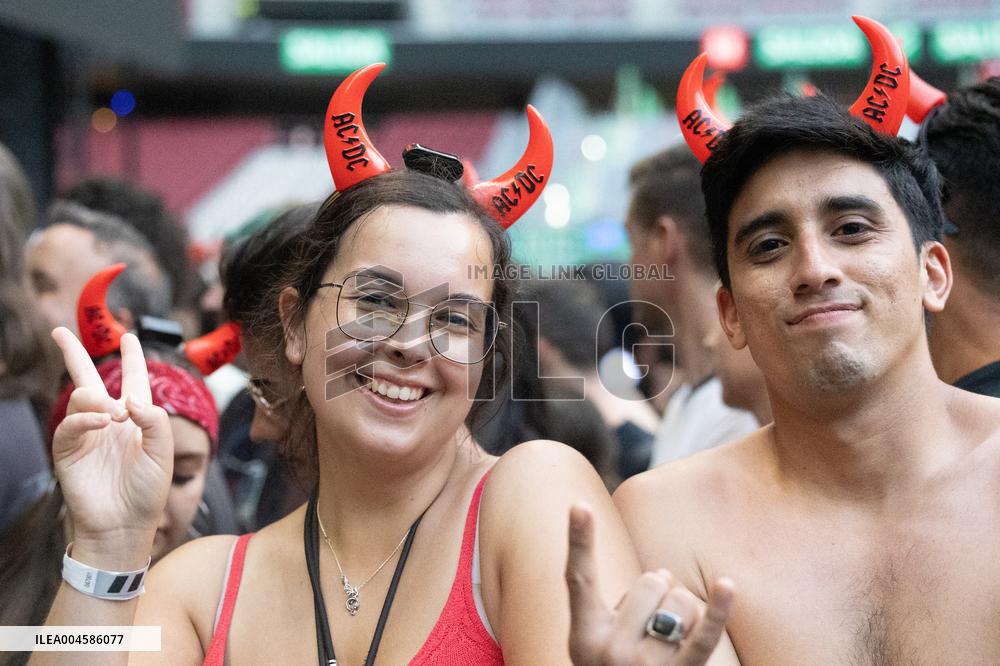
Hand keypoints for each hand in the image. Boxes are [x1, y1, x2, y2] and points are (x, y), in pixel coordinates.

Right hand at [50, 328, 172, 565]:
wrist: (125, 526)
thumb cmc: (148, 492)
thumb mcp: (164, 454)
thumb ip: (155, 422)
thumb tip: (131, 400)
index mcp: (136, 419)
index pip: (134, 381)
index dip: (132, 359)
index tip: (130, 337)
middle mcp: (109, 422)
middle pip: (90, 380)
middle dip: (75, 355)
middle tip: (60, 331)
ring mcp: (87, 435)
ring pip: (80, 399)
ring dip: (94, 397)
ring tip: (110, 411)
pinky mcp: (68, 452)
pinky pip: (69, 425)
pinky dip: (83, 418)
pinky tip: (100, 420)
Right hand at [566, 505, 733, 664]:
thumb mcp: (597, 643)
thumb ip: (618, 606)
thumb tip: (664, 575)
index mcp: (584, 635)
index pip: (579, 578)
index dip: (579, 540)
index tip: (579, 505)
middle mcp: (610, 650)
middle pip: (648, 582)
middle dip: (657, 590)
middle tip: (649, 621)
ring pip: (680, 600)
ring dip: (683, 606)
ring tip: (669, 634)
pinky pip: (703, 636)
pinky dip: (718, 610)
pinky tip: (728, 586)